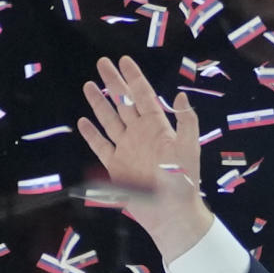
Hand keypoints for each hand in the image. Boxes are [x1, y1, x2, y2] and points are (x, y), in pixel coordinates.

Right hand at [78, 56, 212, 262]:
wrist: (170, 212)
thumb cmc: (183, 181)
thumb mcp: (190, 149)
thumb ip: (187, 122)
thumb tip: (181, 95)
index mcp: (159, 128)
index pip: (144, 96)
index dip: (135, 78)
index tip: (124, 60)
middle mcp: (141, 135)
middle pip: (124, 103)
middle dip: (113, 83)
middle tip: (102, 62)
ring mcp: (127, 149)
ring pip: (109, 120)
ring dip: (99, 103)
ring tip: (88, 85)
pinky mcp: (116, 166)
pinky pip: (101, 146)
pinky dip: (91, 134)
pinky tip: (83, 121)